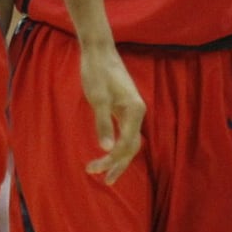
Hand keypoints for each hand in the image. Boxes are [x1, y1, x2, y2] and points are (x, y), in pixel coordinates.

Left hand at [78, 42, 143, 182]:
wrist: (98, 51)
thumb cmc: (97, 72)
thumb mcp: (97, 98)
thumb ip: (103, 123)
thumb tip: (107, 149)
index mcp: (135, 111)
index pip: (126, 145)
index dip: (111, 160)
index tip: (93, 169)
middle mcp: (137, 112)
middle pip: (131, 147)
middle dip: (117, 165)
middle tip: (103, 180)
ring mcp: (131, 110)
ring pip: (129, 141)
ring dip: (119, 158)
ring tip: (107, 175)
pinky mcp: (124, 108)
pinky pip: (124, 132)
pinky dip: (117, 145)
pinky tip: (109, 152)